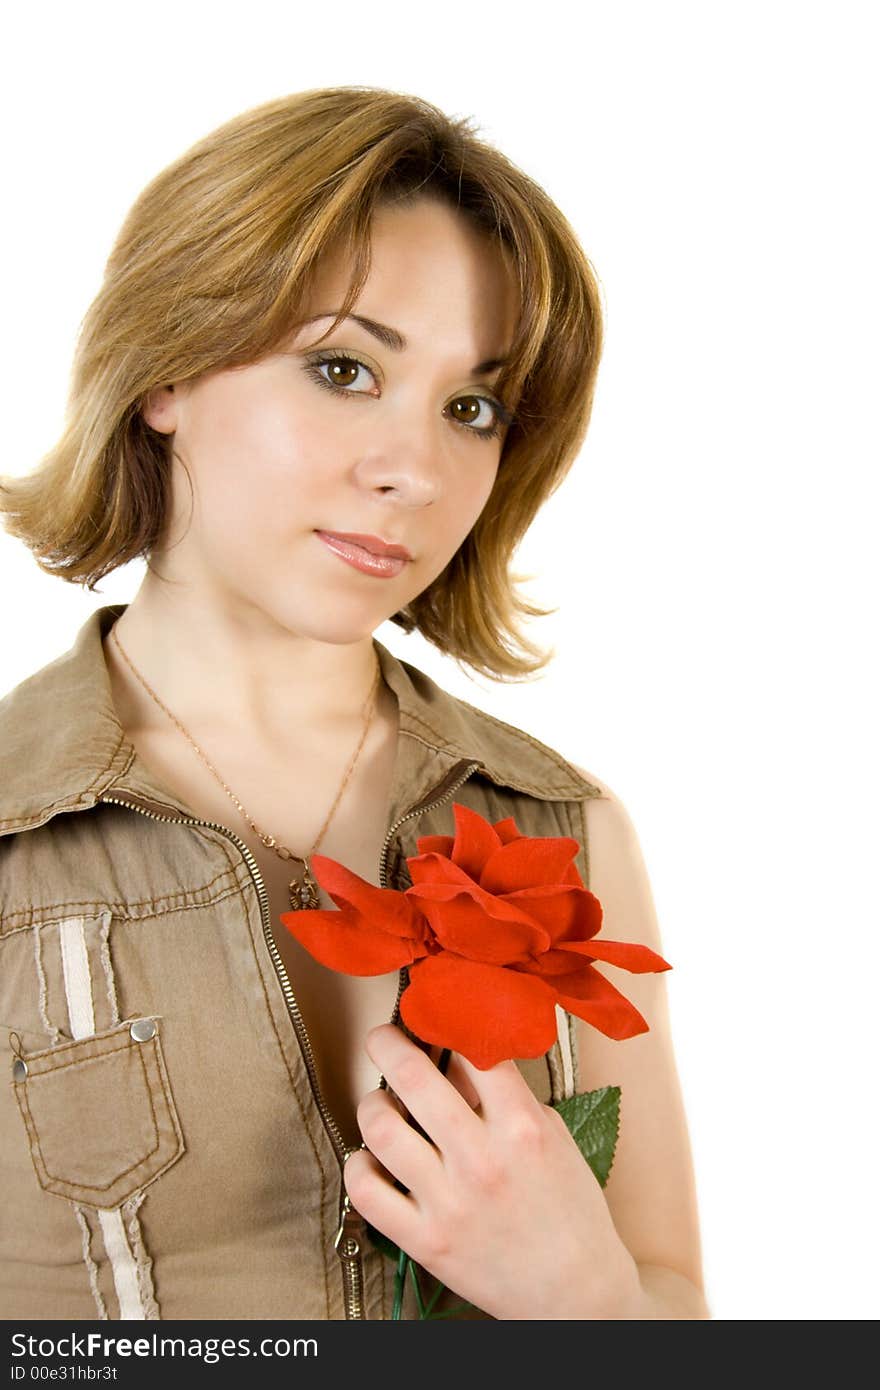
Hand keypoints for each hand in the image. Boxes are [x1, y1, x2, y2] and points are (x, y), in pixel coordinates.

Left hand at [344, 1023, 643, 1319]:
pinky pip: (366, 1192)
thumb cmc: (570, 1213)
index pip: (473, 1050)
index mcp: (522, 1128)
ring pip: (380, 1128)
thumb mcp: (552, 1138)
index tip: (434, 1013)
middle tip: (382, 1037)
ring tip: (379, 1102)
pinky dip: (359, 1166)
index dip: (448, 1022)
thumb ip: (506, 1098)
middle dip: (388, 1043)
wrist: (576, 1294)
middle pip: (413, 1076)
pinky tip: (371, 1158)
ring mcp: (450, 1202)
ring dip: (372, 1104)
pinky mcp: (425, 1241)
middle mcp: (482, 1159)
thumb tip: (455, 1060)